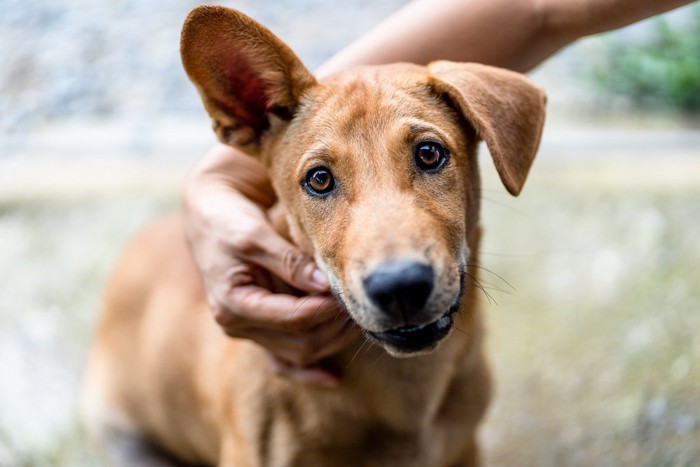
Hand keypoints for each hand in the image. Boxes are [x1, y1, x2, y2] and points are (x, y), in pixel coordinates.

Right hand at [183, 144, 359, 385]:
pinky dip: (308, 371)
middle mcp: (238, 326)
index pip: (292, 318)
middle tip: (362, 308)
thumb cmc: (228, 222)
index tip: (348, 293)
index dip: (325, 309)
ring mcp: (249, 331)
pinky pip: (285, 362)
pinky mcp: (260, 329)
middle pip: (299, 342)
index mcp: (232, 305)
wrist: (208, 218)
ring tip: (360, 321)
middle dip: (335, 327)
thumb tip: (324, 283)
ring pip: (299, 354)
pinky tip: (333, 379)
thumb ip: (288, 261)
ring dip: (332, 341)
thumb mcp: (254, 235)